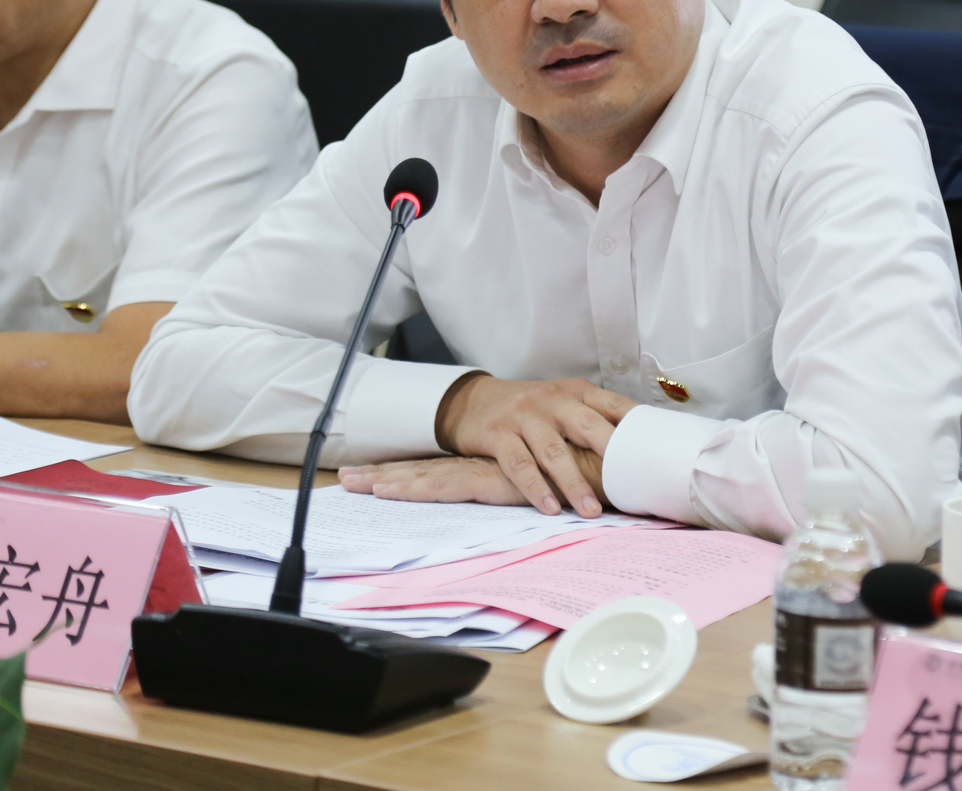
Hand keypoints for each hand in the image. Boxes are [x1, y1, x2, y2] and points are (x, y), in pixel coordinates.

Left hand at [339, 449, 608, 509]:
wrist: (615, 462)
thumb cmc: (593, 472)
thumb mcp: (558, 484)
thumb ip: (542, 486)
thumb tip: (538, 501)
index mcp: (496, 463)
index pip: (445, 466)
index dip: (411, 470)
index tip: (377, 473)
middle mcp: (486, 461)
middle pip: (427, 467)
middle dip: (386, 471)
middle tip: (346, 478)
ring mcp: (488, 468)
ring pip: (429, 474)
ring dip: (389, 478)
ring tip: (353, 483)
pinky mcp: (495, 479)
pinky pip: (447, 485)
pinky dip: (416, 488)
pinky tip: (390, 490)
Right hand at [433, 374, 635, 516]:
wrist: (472, 401)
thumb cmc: (530, 410)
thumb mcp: (562, 403)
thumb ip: (594, 418)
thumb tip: (639, 447)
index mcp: (575, 392)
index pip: (612, 404)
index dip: (635, 424)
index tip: (656, 447)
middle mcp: (552, 400)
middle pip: (586, 425)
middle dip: (610, 454)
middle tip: (630, 481)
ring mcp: (523, 416)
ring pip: (553, 451)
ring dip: (573, 482)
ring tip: (591, 510)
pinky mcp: (497, 434)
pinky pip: (519, 464)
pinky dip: (535, 487)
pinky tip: (550, 507)